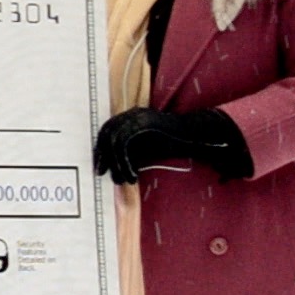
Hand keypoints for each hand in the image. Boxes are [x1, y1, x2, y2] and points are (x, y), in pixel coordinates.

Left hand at [94, 107, 243, 185]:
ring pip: (114, 141)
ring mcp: (138, 117)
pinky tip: (132, 177)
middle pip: (107, 133)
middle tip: (102, 173)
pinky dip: (125, 163)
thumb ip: (130, 154)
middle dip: (102, 156)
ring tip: (124, 180)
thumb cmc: (172, 144)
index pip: (107, 130)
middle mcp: (131, 114)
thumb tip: (112, 169)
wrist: (195, 138)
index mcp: (130, 118)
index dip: (100, 149)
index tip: (99, 166)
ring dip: (117, 164)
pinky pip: (124, 144)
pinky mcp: (144, 124)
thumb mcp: (145, 150)